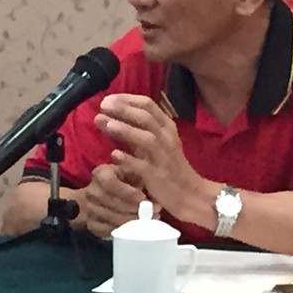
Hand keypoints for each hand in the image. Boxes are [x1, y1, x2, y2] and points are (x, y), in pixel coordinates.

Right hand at [79, 163, 156, 238]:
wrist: (94, 196)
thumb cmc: (119, 180)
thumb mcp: (127, 171)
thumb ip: (138, 173)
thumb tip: (151, 179)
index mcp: (101, 174)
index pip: (111, 184)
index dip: (127, 192)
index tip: (143, 198)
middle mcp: (92, 192)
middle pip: (113, 204)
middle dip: (136, 209)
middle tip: (154, 211)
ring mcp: (89, 210)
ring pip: (113, 218)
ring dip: (133, 221)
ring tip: (150, 220)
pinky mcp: (92, 225)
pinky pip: (109, 230)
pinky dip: (124, 230)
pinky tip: (137, 228)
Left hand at [95, 94, 202, 219]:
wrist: (189, 193)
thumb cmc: (168, 166)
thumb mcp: (156, 143)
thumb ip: (132, 130)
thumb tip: (106, 117)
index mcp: (167, 127)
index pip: (148, 105)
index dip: (126, 99)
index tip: (108, 99)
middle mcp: (167, 138)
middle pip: (146, 117)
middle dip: (123, 109)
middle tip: (103, 106)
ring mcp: (163, 157)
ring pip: (146, 139)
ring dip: (125, 130)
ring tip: (106, 124)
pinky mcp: (158, 176)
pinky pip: (143, 166)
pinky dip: (129, 159)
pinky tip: (115, 155)